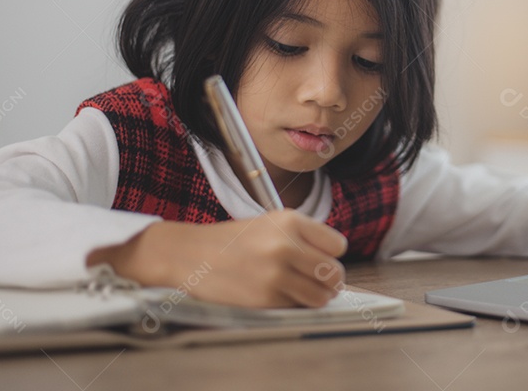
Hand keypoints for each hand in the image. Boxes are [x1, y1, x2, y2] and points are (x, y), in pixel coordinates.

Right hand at [86, 209, 347, 306]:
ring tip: (305, 291)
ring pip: (322, 294)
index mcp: (290, 221)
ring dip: (318, 296)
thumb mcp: (270, 223)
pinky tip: (282, 296)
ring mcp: (275, 273)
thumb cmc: (233, 240)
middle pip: (334, 272)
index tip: (322, 259)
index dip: (332, 255)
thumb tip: (333, 261)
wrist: (190, 254)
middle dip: (330, 280)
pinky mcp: (265, 298)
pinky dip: (296, 305)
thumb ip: (302, 237)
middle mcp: (285, 245)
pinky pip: (298, 306)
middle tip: (320, 281)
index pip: (337, 245)